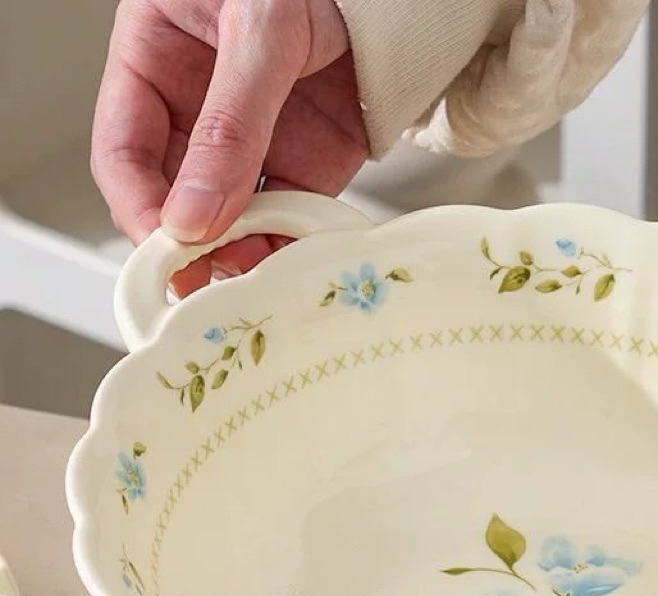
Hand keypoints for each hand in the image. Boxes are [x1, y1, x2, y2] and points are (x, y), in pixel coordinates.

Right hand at [91, 0, 367, 294]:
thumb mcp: (256, 32)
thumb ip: (229, 123)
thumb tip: (196, 212)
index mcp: (157, 64)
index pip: (126, 153)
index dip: (140, 206)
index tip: (165, 245)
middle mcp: (203, 112)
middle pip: (178, 199)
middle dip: (191, 243)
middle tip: (206, 280)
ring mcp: (256, 144)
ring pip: (234, 219)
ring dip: (242, 254)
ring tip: (255, 275)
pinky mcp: (310, 165)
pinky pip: (292, 216)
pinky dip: (293, 244)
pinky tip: (294, 257)